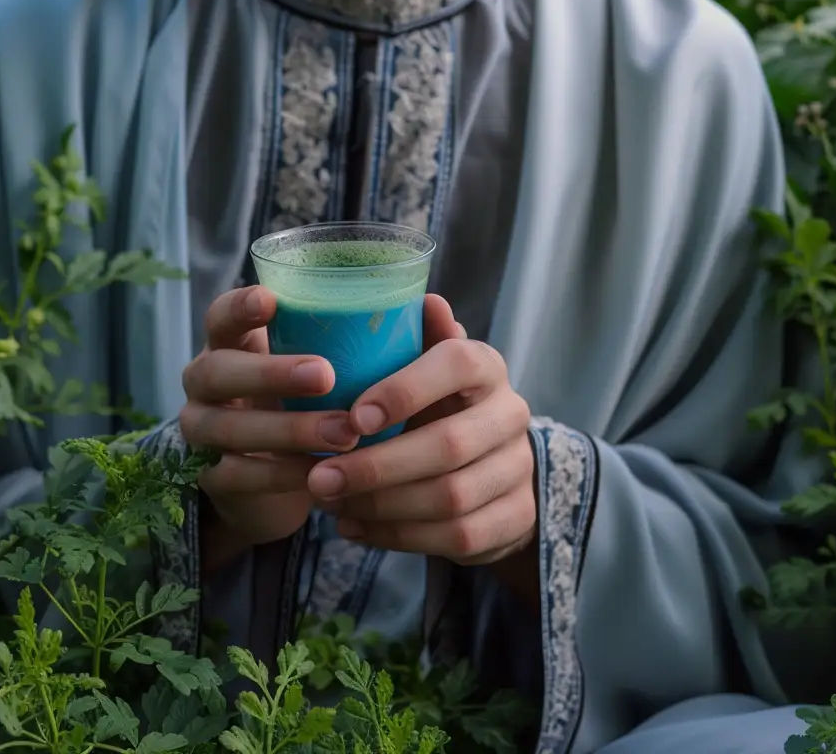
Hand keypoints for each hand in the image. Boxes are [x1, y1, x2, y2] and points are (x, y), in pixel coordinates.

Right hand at [178, 284, 359, 574]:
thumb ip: (381, 336)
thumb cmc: (319, 400)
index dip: (240, 307)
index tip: (273, 301)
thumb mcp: (340, 365)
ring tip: (343, 433)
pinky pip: (239, 475)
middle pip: (218, 370)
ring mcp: (203, 431)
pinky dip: (280, 474)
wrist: (283, 477)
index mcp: (235, 341)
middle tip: (327, 375)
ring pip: (228, 427)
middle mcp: (208, 381)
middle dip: (271, 372)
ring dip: (289, 430)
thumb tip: (436, 308)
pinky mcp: (213, 477)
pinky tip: (318, 474)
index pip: (221, 315)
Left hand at [304, 293, 535, 571]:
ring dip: (381, 505)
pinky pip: (455, 536)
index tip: (354, 415)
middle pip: (450, 444)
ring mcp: (517, 468)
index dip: (406, 389)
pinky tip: (356, 525)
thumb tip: (424, 300)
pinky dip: (397, 536)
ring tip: (330, 503)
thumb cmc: (441, 406)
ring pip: (450, 497)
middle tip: (318, 477)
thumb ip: (419, 340)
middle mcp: (510, 413)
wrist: (496, 468)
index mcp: (487, 367)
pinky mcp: (514, 515)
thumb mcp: (427, 370)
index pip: (457, 363)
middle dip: (378, 466)